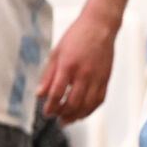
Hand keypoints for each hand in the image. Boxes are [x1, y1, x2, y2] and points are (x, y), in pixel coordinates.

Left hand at [38, 7, 116, 121]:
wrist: (99, 26)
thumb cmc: (76, 36)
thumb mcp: (56, 53)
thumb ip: (48, 75)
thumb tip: (40, 94)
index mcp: (68, 66)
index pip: (57, 93)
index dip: (50, 107)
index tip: (46, 112)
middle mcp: (84, 74)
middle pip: (73, 103)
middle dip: (62, 114)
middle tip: (56, 119)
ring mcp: (97, 77)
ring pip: (88, 105)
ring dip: (77, 116)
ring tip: (67, 120)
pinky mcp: (106, 79)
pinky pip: (99, 100)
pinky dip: (90, 110)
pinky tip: (82, 113)